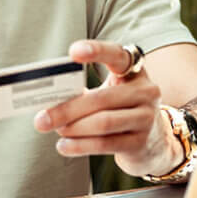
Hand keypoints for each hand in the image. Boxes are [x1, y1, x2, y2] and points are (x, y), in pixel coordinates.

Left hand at [33, 39, 181, 178]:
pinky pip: (105, 144)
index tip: (73, 52)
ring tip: (54, 130)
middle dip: (67, 109)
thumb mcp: (109, 92)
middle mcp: (146, 91)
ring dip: (73, 128)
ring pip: (103, 122)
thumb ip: (85, 91)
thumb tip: (50, 101)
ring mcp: (146, 118)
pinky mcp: (140, 143)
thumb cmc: (120, 109)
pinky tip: (64, 146)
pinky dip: (80, 146)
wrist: (154, 142)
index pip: (117, 55)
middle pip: (101, 98)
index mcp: (135, 70)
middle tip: (42, 118)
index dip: (97, 51)